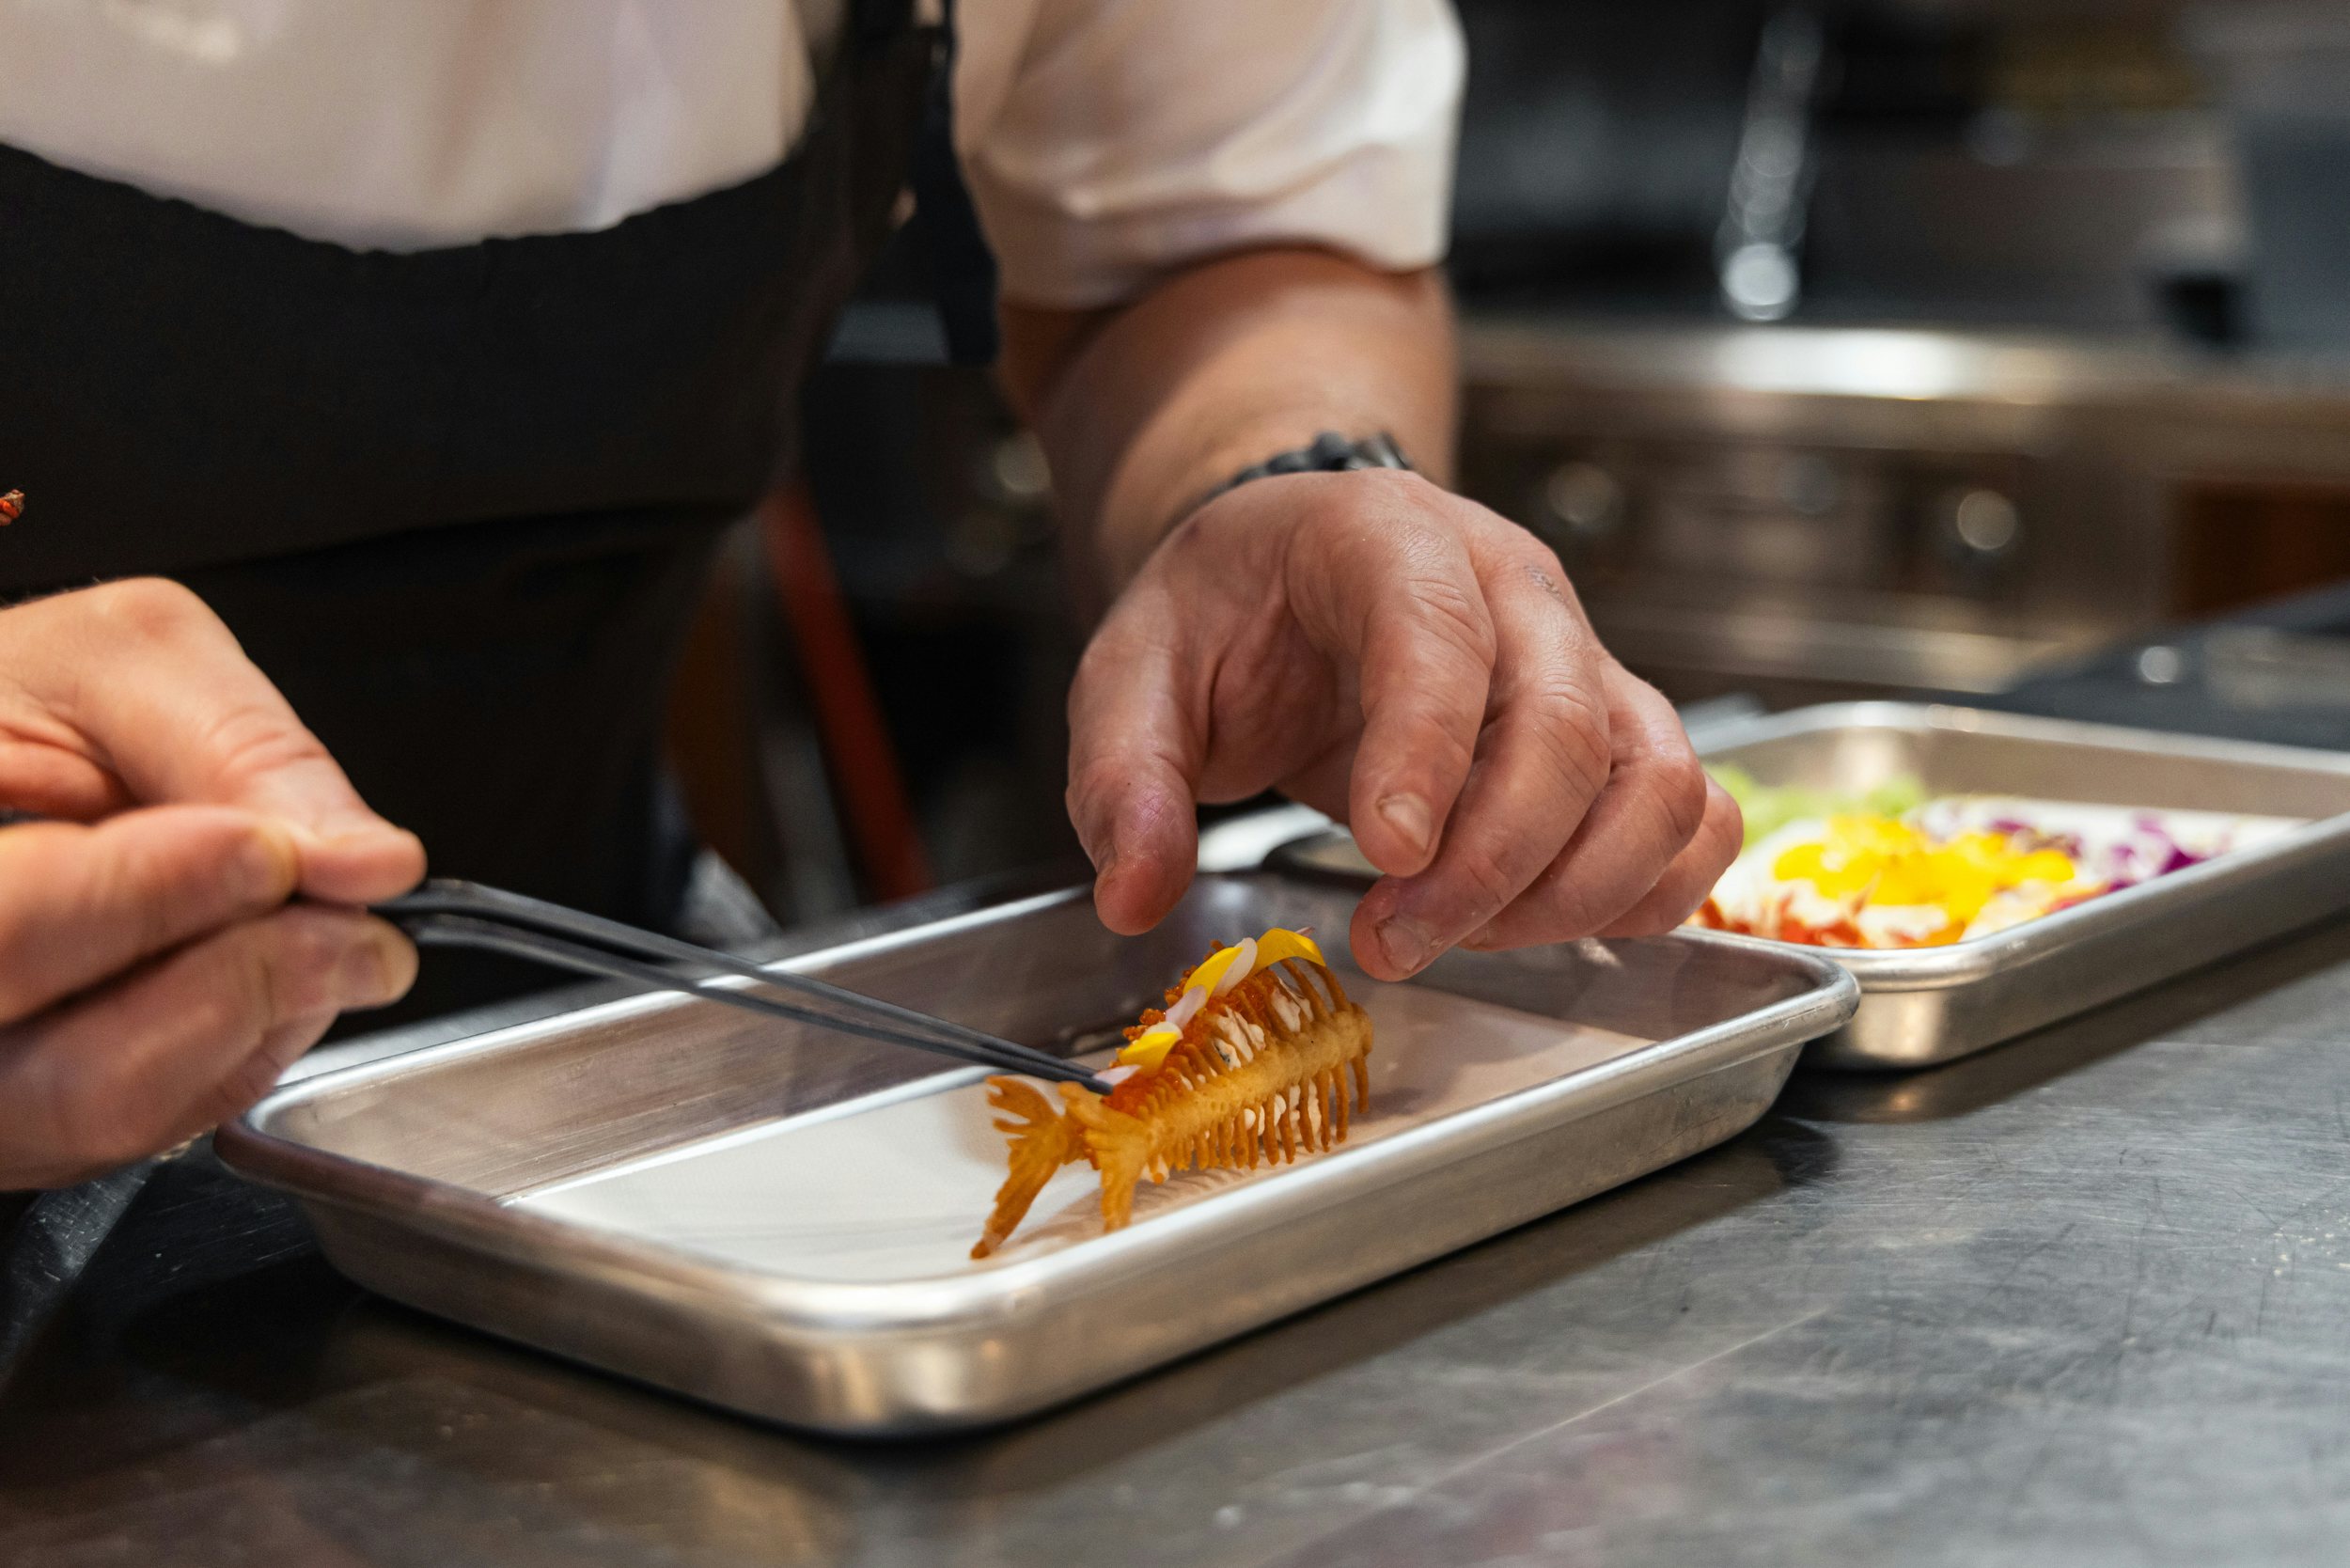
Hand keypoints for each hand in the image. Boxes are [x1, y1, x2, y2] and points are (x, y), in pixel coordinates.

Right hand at [0, 580, 424, 1188]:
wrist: (2, 720)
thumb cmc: (24, 682)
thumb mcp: (126, 661)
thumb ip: (240, 752)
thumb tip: (369, 861)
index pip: (11, 935)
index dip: (157, 898)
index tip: (272, 853)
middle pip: (80, 1071)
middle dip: (247, 981)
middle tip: (355, 923)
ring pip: (123, 1112)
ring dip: (264, 1018)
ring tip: (340, 941)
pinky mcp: (48, 1112)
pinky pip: (157, 1116)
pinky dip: (246, 1043)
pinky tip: (278, 969)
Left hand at [1065, 471, 1740, 979]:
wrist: (1294, 572)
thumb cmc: (1225, 613)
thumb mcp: (1131, 673)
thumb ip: (1126, 777)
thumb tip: (1134, 892)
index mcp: (1384, 540)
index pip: (1435, 634)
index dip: (1426, 752)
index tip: (1386, 858)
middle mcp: (1511, 586)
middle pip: (1564, 724)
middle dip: (1489, 862)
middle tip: (1393, 942)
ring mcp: (1579, 656)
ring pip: (1652, 776)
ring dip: (1575, 889)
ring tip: (1459, 937)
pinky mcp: (1614, 726)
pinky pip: (1690, 810)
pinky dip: (1647, 887)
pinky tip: (1546, 926)